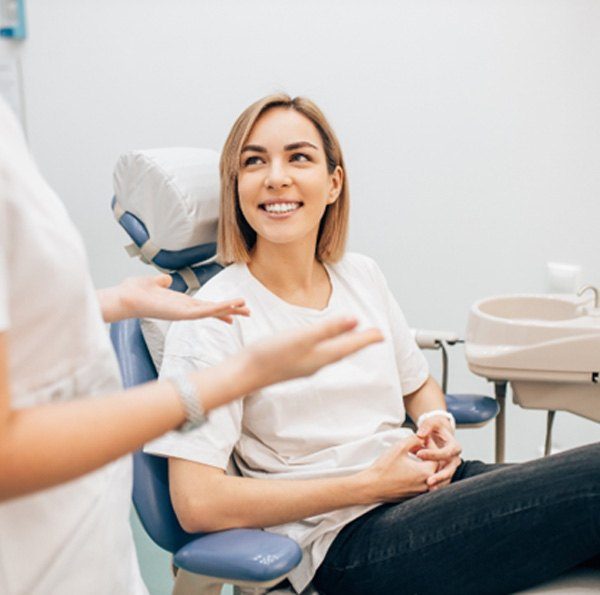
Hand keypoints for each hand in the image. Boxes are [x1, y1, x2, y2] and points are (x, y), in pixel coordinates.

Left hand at [104, 274, 249, 322]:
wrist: (124, 297)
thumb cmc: (135, 292)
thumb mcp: (153, 283)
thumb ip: (161, 282)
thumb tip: (166, 279)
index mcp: (181, 303)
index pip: (205, 306)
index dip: (221, 307)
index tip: (234, 310)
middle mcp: (184, 310)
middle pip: (213, 311)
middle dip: (231, 311)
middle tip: (249, 312)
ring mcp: (184, 313)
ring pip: (212, 312)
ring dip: (229, 309)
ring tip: (246, 308)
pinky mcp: (181, 314)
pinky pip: (204, 312)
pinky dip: (218, 309)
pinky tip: (229, 307)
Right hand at [246, 317, 383, 386]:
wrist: (244, 374)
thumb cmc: (270, 355)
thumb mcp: (303, 337)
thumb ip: (329, 329)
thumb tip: (355, 320)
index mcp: (322, 356)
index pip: (351, 346)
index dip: (367, 338)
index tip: (383, 334)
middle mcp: (316, 363)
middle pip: (345, 351)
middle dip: (360, 342)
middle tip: (374, 336)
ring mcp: (304, 365)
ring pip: (332, 353)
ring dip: (345, 345)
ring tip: (353, 338)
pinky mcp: (293, 364)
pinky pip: (319, 354)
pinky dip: (328, 347)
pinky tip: (322, 345)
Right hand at [356, 435, 437, 503]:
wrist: (372, 487)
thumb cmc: (385, 467)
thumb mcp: (399, 447)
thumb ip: (414, 439)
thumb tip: (423, 437)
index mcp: (426, 472)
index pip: (437, 456)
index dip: (430, 445)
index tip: (422, 439)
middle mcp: (426, 484)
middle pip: (435, 466)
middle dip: (429, 454)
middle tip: (418, 446)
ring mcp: (420, 492)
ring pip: (430, 475)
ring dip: (424, 464)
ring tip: (414, 455)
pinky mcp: (413, 496)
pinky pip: (423, 483)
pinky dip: (420, 473)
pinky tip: (409, 466)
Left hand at [416, 417, 461, 490]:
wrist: (439, 433)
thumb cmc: (435, 428)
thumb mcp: (432, 423)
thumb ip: (426, 426)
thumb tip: (420, 434)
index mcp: (454, 446)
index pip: (445, 452)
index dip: (432, 454)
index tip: (418, 454)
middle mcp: (455, 458)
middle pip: (450, 469)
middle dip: (440, 476)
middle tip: (428, 481)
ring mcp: (451, 467)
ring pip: (448, 478)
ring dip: (439, 484)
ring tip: (429, 489)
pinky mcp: (446, 472)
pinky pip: (443, 481)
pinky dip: (437, 486)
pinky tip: (428, 491)